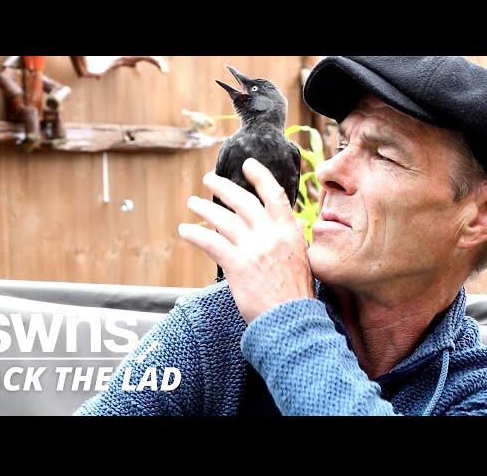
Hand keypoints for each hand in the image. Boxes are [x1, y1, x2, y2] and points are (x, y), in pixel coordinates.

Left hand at [178, 158, 314, 323]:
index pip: (275, 194)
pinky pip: (211, 242)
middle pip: (243, 201)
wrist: (292, 321)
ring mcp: (254, 249)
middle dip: (223, 187)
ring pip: (223, 219)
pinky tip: (185, 231)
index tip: (248, 164)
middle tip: (208, 179)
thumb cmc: (295, 296)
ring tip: (192, 203)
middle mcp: (272, 235)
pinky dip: (195, 234)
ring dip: (204, 208)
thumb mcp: (301, 260)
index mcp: (290, 232)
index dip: (260, 176)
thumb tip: (277, 229)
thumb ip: (286, 241)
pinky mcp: (237, 265)